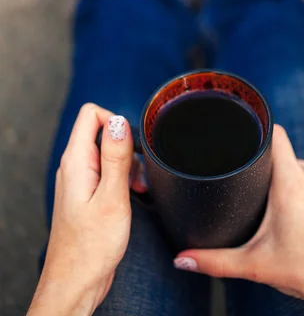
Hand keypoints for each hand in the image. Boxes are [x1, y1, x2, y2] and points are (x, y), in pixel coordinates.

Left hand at [28, 103, 146, 315]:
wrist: (77, 281)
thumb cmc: (91, 246)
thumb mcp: (112, 197)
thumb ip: (116, 156)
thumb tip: (120, 120)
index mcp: (76, 161)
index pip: (91, 114)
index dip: (116, 120)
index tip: (132, 145)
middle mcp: (74, 166)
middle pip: (102, 131)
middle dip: (126, 146)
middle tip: (137, 173)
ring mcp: (79, 179)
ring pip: (107, 152)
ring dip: (127, 164)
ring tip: (137, 188)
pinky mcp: (86, 192)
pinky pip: (106, 171)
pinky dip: (122, 178)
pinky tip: (131, 195)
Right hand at [175, 125, 303, 315]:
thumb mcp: (254, 265)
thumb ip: (214, 260)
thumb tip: (182, 259)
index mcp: (292, 183)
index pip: (276, 135)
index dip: (261, 132)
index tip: (249, 138)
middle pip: (288, 160)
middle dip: (275, 176)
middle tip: (266, 202)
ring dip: (298, 185)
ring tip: (290, 213)